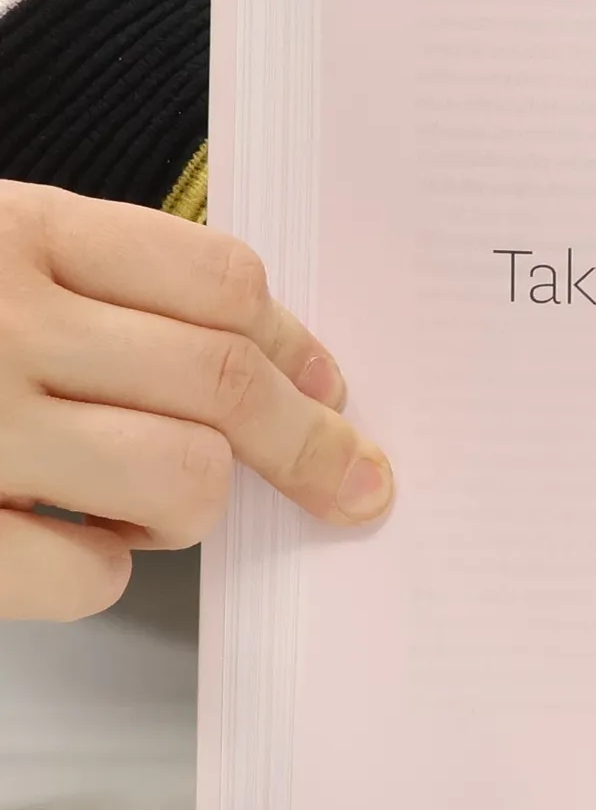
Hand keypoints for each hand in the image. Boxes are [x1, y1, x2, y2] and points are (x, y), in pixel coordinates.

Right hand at [0, 182, 392, 620]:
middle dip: (305, 440)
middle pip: (224, 379)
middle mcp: (1, 322)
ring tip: (142, 499)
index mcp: (17, 233)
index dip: (294, 344)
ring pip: (183, 475)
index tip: (331, 388)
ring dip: (194, 501)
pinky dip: (101, 572)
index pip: (217, 280)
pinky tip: (68, 540)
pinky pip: (90, 576)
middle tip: (348, 477)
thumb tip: (261, 359)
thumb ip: (92, 286)